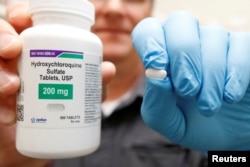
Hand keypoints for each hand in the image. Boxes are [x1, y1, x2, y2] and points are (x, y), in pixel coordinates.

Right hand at [0, 1, 114, 165]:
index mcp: (39, 48)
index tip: (25, 19)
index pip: (24, 21)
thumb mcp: (83, 96)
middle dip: (3, 37)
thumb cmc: (66, 109)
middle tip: (12, 50)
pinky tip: (10, 117)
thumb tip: (107, 69)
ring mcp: (6, 77)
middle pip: (2, 35)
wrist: (48, 138)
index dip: (21, 13)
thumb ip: (94, 84)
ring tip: (13, 87)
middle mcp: (19, 59)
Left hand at [132, 11, 249, 150]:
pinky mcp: (244, 49)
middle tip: (187, 91)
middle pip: (180, 22)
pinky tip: (230, 96)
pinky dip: (235, 73)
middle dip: (182, 57)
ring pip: (213, 36)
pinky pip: (242, 45)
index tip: (158, 66)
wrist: (230, 136)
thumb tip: (157, 76)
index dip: (150, 42)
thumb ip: (157, 103)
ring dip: (210, 76)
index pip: (148, 31)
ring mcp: (218, 43)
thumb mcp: (170, 122)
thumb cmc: (195, 124)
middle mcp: (189, 43)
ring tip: (208, 106)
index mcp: (163, 56)